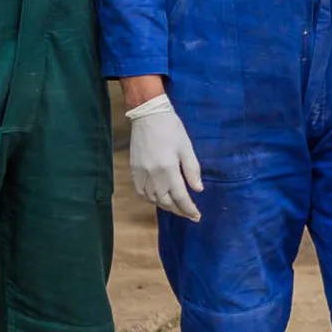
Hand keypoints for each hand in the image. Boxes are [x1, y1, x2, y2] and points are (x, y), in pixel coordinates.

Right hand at [127, 94, 202, 220]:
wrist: (148, 115)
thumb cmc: (171, 129)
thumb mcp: (187, 148)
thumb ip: (192, 170)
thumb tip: (198, 190)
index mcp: (168, 169)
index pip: (180, 197)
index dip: (189, 209)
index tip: (197, 216)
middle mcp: (152, 175)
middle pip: (165, 202)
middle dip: (179, 211)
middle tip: (189, 214)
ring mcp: (141, 174)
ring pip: (152, 200)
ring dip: (165, 207)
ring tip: (176, 208)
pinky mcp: (134, 171)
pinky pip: (141, 193)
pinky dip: (151, 200)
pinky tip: (159, 199)